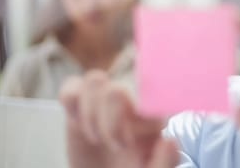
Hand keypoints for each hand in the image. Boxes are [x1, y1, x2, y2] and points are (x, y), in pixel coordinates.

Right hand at [59, 71, 179, 167]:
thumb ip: (164, 162)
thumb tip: (168, 140)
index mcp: (153, 116)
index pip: (151, 96)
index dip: (137, 119)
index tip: (129, 146)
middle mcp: (131, 102)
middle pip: (118, 89)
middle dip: (110, 122)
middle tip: (117, 148)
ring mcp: (105, 100)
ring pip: (95, 80)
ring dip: (90, 112)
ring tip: (95, 139)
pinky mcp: (80, 104)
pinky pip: (72, 85)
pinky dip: (71, 102)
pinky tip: (77, 123)